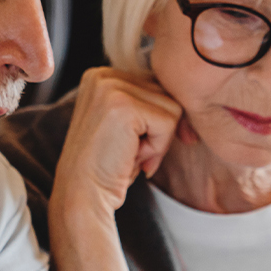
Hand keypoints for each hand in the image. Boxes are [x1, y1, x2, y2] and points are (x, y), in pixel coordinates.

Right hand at [54, 67, 182, 216]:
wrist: (83, 195)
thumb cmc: (108, 166)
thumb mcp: (126, 125)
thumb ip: (147, 103)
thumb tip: (187, 96)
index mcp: (100, 76)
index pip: (156, 87)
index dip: (154, 122)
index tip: (132, 145)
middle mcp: (103, 75)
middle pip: (166, 94)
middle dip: (158, 130)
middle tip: (129, 152)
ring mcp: (111, 88)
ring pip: (172, 108)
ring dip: (159, 140)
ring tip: (129, 153)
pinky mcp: (123, 106)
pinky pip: (169, 122)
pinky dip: (158, 147)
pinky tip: (132, 157)